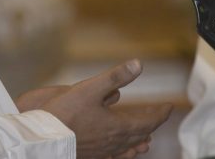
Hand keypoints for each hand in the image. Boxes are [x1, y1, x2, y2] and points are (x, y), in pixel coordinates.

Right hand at [20, 59, 172, 158]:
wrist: (45, 138)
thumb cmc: (65, 112)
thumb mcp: (90, 88)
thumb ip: (115, 77)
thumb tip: (138, 64)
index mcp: (119, 125)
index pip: (149, 121)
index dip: (161, 113)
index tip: (169, 106)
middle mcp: (116, 141)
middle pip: (141, 134)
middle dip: (152, 123)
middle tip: (159, 115)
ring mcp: (104, 150)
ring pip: (129, 147)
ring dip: (140, 139)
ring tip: (146, 138)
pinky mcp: (93, 155)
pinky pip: (115, 155)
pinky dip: (124, 151)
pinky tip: (121, 151)